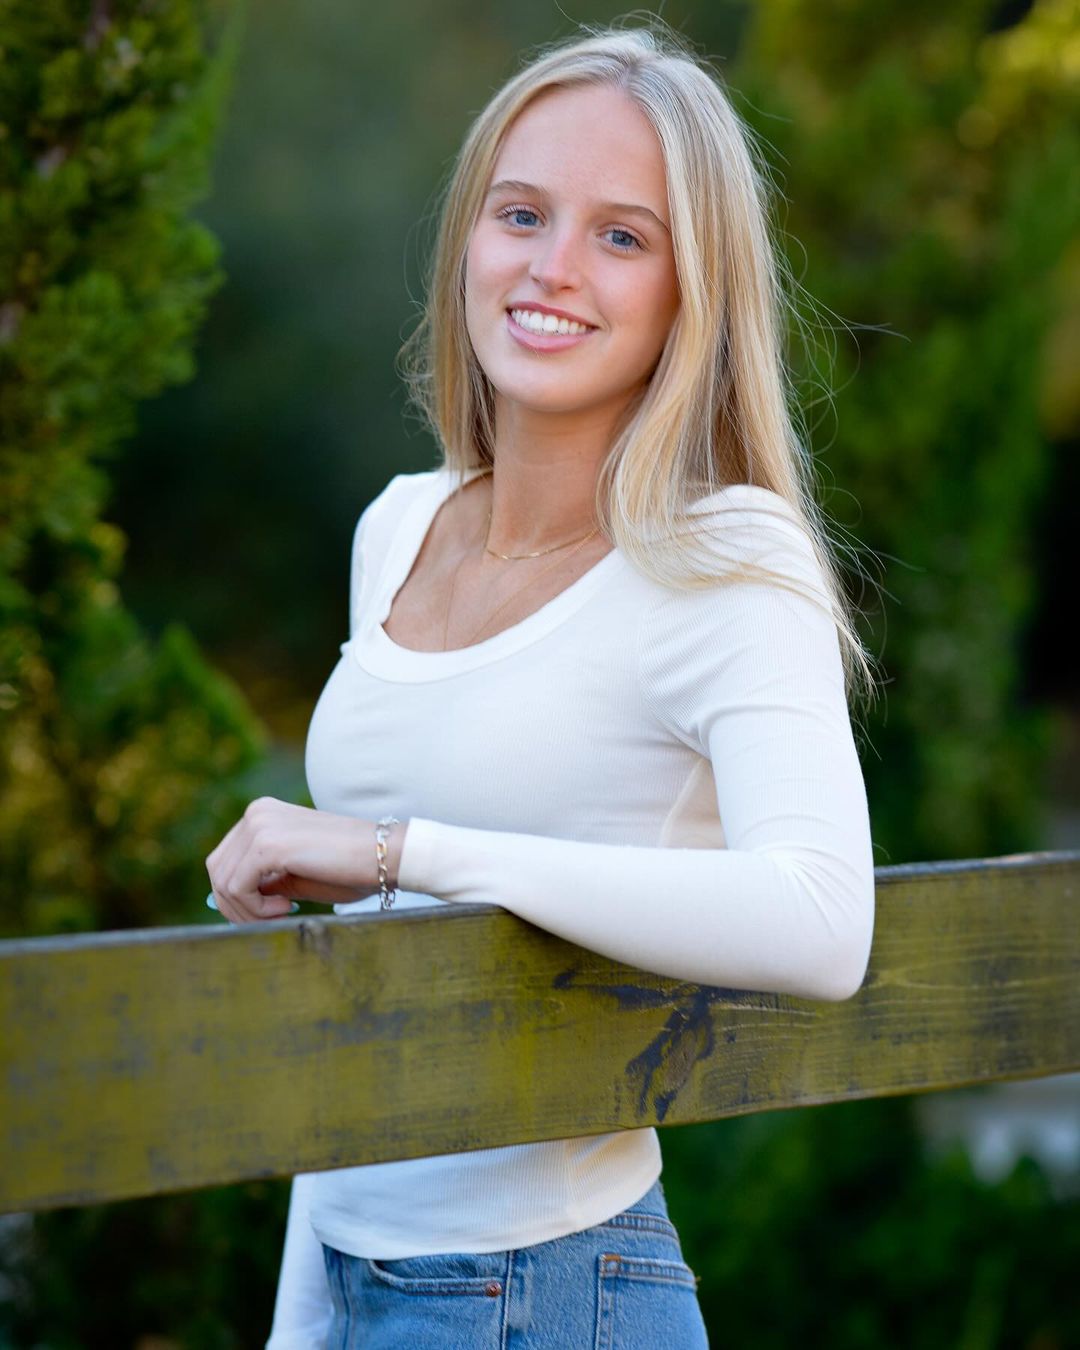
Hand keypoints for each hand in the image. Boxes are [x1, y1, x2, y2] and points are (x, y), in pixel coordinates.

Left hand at [205, 797, 404, 923]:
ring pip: (224, 883)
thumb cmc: (347, 868)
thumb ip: (260, 882)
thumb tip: (224, 904)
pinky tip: (288, 907)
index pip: (223, 862)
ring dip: (249, 912)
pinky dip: (256, 909)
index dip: (237, 898)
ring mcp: (259, 825)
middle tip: (272, 920)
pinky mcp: (267, 844)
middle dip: (237, 908)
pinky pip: (238, 888)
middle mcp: (256, 813)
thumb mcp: (293, 875)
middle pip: (217, 872)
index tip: (270, 913)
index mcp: (261, 815)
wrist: (386, 856)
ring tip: (284, 913)